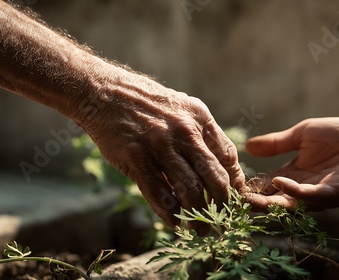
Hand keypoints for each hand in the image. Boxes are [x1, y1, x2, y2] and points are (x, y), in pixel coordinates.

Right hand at [76, 73, 245, 234]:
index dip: (235, 183)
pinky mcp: (136, 156)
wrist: (103, 91)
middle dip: (222, 205)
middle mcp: (185, 130)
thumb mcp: (180, 109)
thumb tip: (216, 172)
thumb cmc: (145, 104)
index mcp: (200, 117)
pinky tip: (174, 222)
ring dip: (197, 215)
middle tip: (221, 222)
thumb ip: (199, 136)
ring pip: (190, 189)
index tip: (233, 200)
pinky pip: (159, 193)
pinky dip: (169, 214)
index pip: (228, 156)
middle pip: (215, 177)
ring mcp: (160, 144)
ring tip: (199, 230)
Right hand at [243, 109, 338, 211]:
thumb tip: (247, 146)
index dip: (250, 184)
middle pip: (274, 200)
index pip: (266, 185)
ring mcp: (319, 193)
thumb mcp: (301, 135)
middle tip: (234, 197)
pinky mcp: (336, 192)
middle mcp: (304, 189)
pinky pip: (312, 196)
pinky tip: (280, 180)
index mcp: (294, 175)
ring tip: (250, 196)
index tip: (229, 181)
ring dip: (269, 202)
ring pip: (290, 204)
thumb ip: (277, 143)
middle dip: (255, 201)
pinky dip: (295, 191)